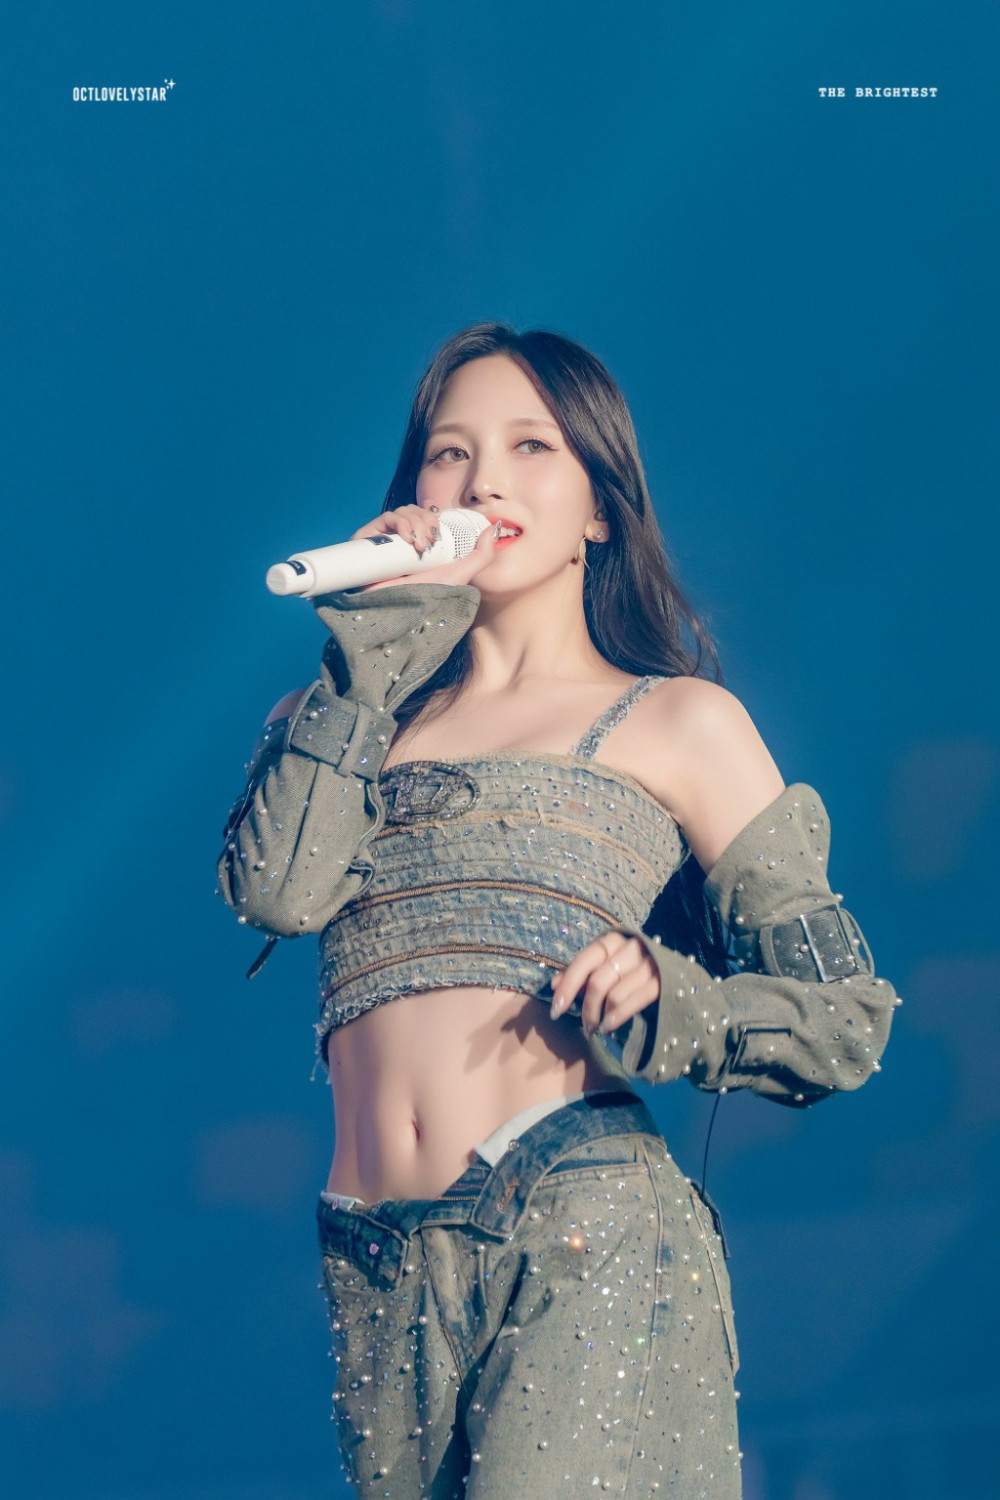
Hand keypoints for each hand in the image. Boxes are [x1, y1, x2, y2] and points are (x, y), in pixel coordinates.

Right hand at [352, 504, 498, 591]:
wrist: (403, 610)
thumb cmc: (429, 595)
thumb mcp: (461, 573)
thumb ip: (482, 555)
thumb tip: (492, 529)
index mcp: (421, 544)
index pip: (423, 514)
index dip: (431, 511)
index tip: (438, 517)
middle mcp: (402, 541)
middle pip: (414, 511)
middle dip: (427, 520)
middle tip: (431, 541)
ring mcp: (385, 541)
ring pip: (401, 512)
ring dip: (415, 522)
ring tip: (420, 546)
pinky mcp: (369, 541)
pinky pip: (385, 518)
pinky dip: (400, 522)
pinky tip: (407, 539)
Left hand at [549, 930, 659, 1038]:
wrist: (679, 974)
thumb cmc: (632, 971)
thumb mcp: (606, 967)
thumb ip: (581, 974)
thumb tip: (554, 984)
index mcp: (613, 941)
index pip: (584, 960)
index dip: (568, 986)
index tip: (555, 1011)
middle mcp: (632, 947)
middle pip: (598, 981)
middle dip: (586, 1008)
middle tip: (584, 1027)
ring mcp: (650, 963)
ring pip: (614, 993)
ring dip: (601, 1017)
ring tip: (597, 1029)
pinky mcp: (665, 981)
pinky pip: (635, 1001)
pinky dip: (618, 1017)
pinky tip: (609, 1027)